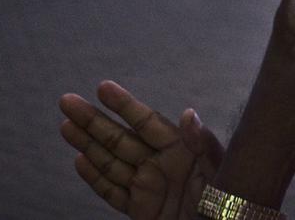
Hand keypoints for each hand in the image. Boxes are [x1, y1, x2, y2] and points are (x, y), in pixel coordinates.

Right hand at [59, 80, 222, 218]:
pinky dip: (96, 178)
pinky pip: (114, 193)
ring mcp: (147, 186)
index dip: (123, 105)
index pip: (145, 121)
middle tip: (67, 101)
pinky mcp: (141, 210)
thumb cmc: (228, 200)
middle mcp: (159, 163)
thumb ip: (203, 143)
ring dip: (87, 144)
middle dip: (92, 120)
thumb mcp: (220, 169)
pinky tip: (79, 161)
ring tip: (66, 125)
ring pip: (110, 162)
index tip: (102, 87)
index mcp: (179, 148)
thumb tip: (189, 112)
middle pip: (119, 138)